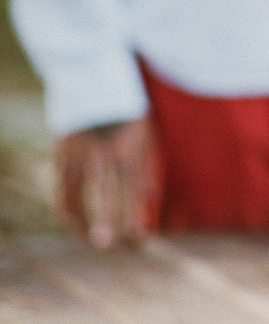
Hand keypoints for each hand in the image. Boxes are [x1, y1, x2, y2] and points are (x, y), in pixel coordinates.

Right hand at [56, 118, 157, 247]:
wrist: (97, 80)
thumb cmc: (127, 112)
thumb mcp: (143, 133)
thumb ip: (145, 165)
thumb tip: (152, 196)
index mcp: (128, 144)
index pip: (131, 183)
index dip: (132, 209)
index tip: (135, 234)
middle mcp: (103, 149)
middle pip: (101, 188)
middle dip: (103, 216)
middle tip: (104, 243)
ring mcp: (80, 149)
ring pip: (76, 189)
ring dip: (80, 216)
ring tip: (85, 239)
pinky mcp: (64, 148)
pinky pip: (61, 181)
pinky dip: (64, 201)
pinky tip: (67, 218)